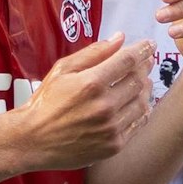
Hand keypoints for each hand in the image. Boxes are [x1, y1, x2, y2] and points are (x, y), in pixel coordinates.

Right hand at [13, 34, 155, 169]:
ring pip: (142, 102)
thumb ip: (93, 52)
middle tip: (145, 63)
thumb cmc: (46, 102)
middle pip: (138, 80)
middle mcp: (104, 106)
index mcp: (91, 83)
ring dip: (145, 89)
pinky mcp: (114, 145)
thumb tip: (119, 38)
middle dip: (144, 68)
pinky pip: (138, 123)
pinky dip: (142, 111)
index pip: (128, 61)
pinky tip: (138, 103)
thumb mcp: (63, 70)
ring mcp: (111, 127)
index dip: (142, 50)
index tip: (149, 45)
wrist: (33, 140)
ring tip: (141, 82)